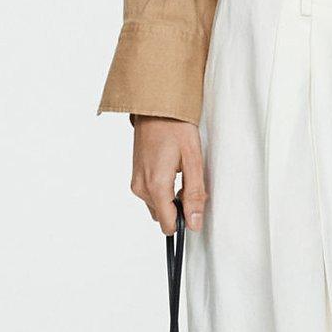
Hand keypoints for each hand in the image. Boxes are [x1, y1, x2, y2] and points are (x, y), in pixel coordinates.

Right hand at [130, 116, 207, 233]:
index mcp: (155, 185)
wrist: (156, 107)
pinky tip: (172, 170)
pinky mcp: (136, 176)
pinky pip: (152, 195)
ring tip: (181, 172)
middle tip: (190, 180)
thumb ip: (194, 194)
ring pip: (157, 206)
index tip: (195, 204)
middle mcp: (141, 187)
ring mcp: (136, 182)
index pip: (168, 224)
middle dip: (179, 207)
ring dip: (171, 198)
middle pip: (163, 216)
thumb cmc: (175, 127)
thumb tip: (194, 223)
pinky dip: (163, 190)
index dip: (185, 220)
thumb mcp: (193, 160)